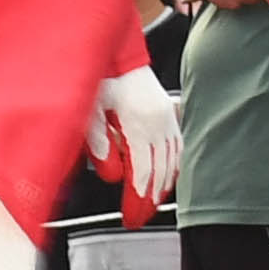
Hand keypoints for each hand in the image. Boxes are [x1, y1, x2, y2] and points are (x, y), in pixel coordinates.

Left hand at [89, 67, 181, 218]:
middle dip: (149, 199)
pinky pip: (178, 146)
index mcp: (140, 124)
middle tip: (138, 218)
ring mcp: (167, 117)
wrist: (117, 51)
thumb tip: (112, 174)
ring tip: (151, 204)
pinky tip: (168, 176)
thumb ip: (99, 144)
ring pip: (172, 161)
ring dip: (162, 186)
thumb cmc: (101, 77)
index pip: (142, 173)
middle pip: (160, 172)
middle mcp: (159, 123)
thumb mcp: (91, 111)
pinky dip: (173, 166)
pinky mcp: (169, 113)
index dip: (137, 199)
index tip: (131, 217)